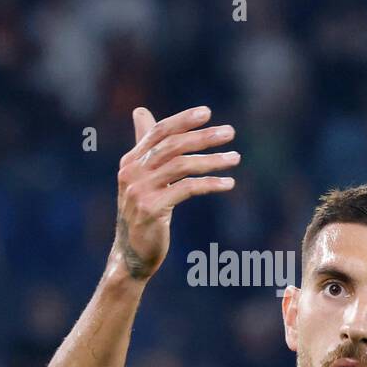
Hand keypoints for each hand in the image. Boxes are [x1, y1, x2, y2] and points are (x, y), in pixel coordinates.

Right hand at [111, 105, 238, 280]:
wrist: (131, 254)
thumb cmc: (142, 214)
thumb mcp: (141, 177)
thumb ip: (145, 146)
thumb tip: (140, 111)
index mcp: (130, 162)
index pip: (158, 132)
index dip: (183, 120)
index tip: (207, 112)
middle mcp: (132, 173)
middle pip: (172, 145)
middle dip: (203, 137)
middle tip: (230, 132)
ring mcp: (140, 191)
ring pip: (182, 165)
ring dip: (212, 160)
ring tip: (235, 158)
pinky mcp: (152, 209)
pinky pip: (187, 188)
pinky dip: (210, 183)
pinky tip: (228, 183)